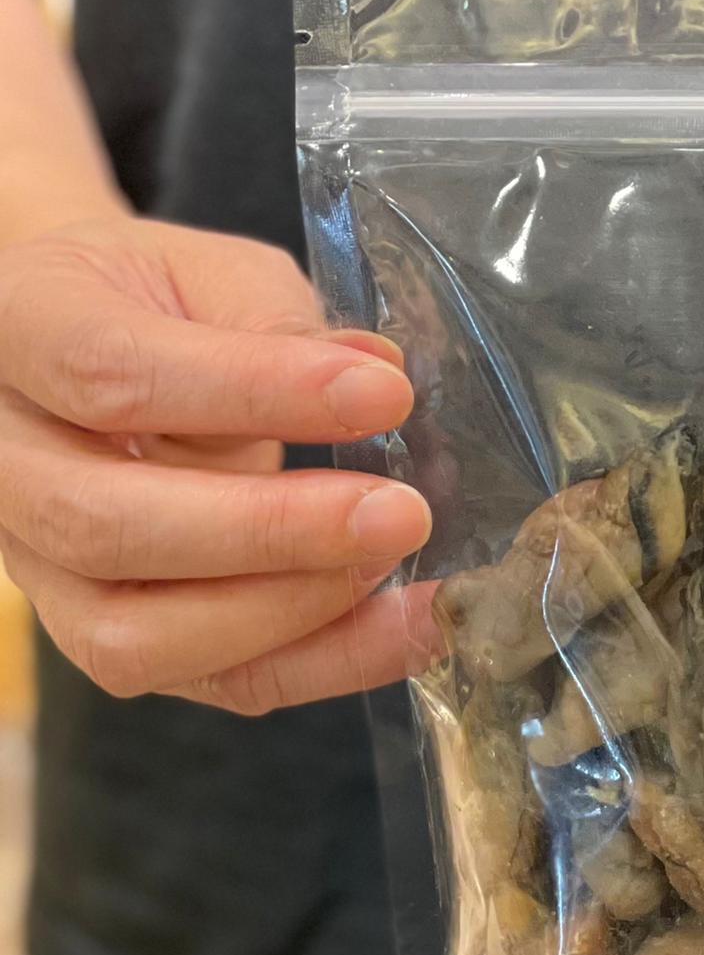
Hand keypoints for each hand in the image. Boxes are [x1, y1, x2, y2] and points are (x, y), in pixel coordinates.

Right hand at [0, 215, 438, 712]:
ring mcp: (45, 569)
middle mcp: (3, 465)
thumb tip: (374, 377)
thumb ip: (278, 322)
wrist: (103, 362)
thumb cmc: (163, 307)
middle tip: (400, 512)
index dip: (256, 391)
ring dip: (289, 612)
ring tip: (399, 565)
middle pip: (102, 526)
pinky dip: (324, 662)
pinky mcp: (116, 639)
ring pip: (136, 639)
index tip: (385, 394)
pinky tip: (411, 625)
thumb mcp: (212, 273)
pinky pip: (213, 681)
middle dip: (271, 533)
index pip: (111, 375)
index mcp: (19, 332)